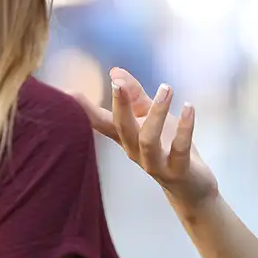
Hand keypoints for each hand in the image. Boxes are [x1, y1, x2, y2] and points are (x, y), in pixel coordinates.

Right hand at [76, 69, 217, 211]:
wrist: (190, 185)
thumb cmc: (167, 146)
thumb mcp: (151, 117)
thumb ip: (135, 95)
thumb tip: (115, 71)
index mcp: (126, 137)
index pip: (100, 121)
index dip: (83, 109)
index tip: (67, 93)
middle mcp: (135, 151)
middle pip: (121, 129)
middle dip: (120, 106)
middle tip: (119, 83)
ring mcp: (155, 164)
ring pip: (148, 140)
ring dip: (156, 113)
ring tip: (166, 88)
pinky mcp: (177, 170)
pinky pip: (179, 150)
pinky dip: (184, 128)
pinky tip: (188, 108)